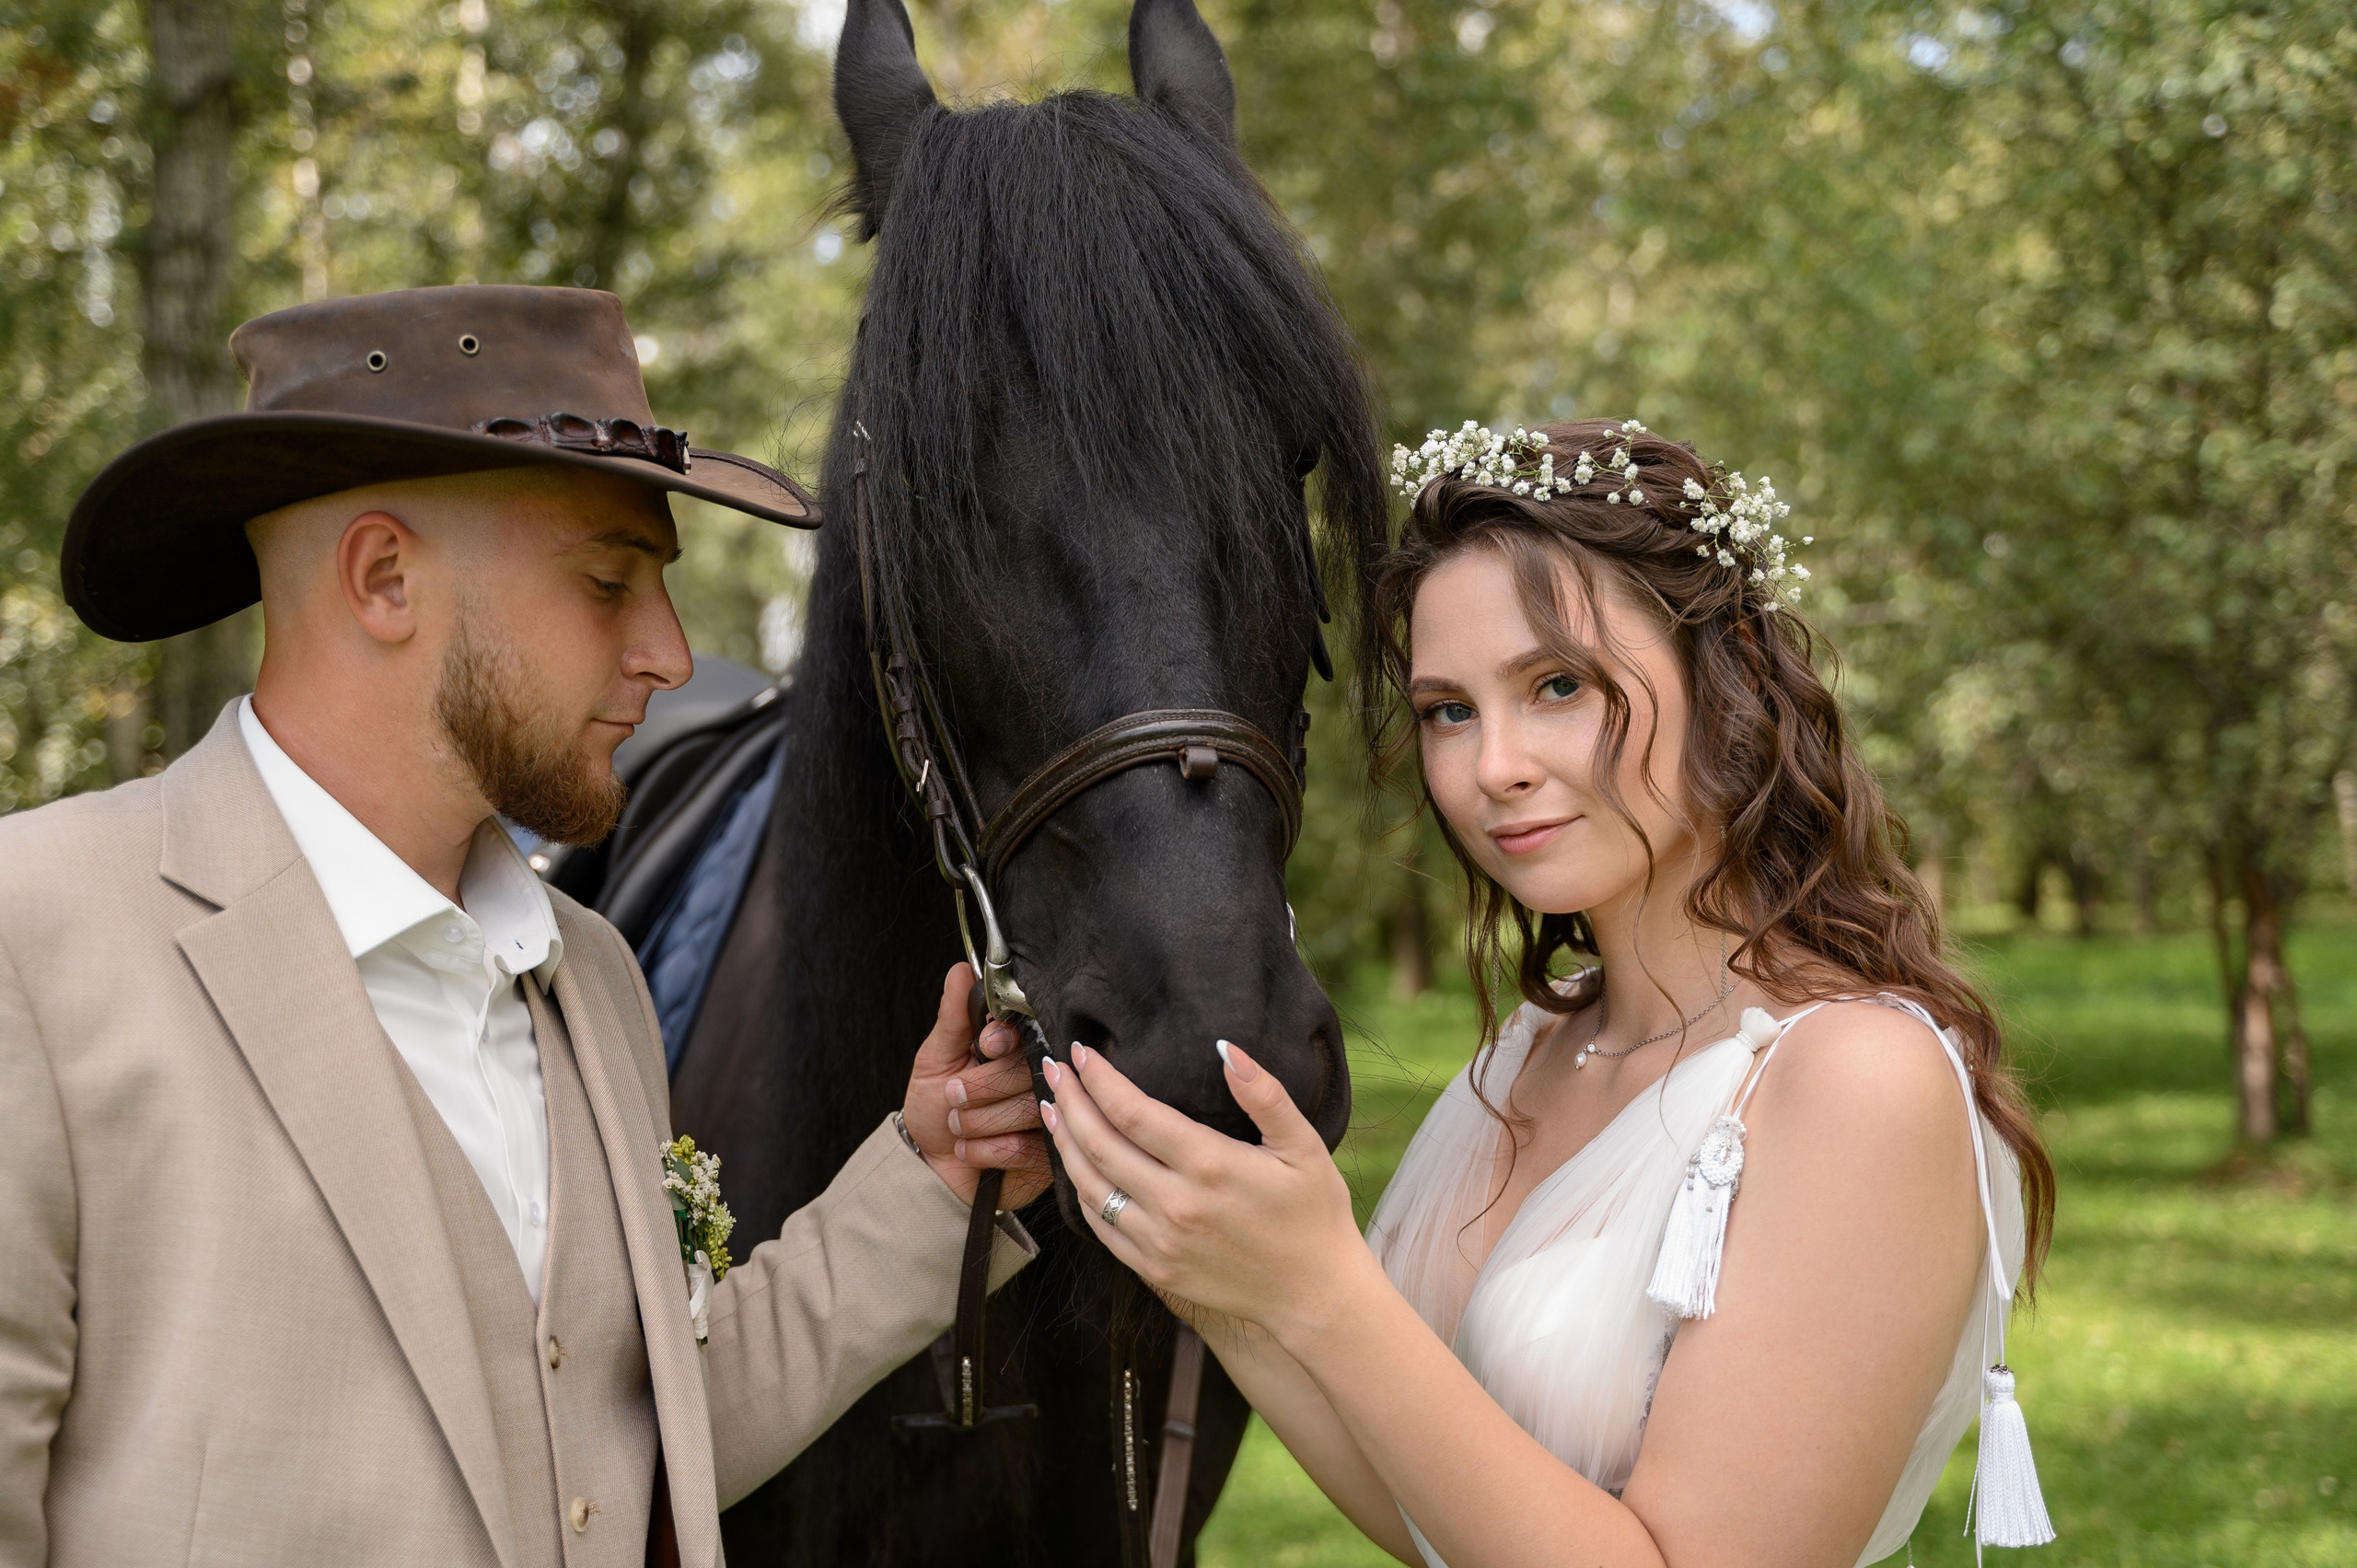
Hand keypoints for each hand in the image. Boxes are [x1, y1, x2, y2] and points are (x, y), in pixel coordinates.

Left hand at [901, 964, 1051, 1208]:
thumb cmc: (933, 1106)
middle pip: (1025, 1072)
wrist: (930, 1164)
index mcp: (1015, 1047)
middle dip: (979, 1089)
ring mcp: (1047, 1116)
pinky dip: (984, 1151)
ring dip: (977, 1123)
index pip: (1026, 1031)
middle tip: (953, 1097)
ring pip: (1025, 1110)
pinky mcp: (1048, 1155)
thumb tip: (961, 970)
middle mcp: (1037, 1077)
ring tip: (958, 1126)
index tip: (983, 1047)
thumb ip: (953, 1017)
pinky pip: (1023, 1147)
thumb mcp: (935, 1058)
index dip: (1002, 1040)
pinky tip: (969, 1150)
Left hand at [1041, 1038, 1368, 1340]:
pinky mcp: (1153, 1268)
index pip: (1131, 1112)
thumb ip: (1264, 1094)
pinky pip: (1100, 1225)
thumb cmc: (1313, 1214)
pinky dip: (1080, 1190)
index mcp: (1208, 1165)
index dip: (1098, 1079)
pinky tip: (1075, 1165)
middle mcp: (1175, 1204)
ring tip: (1052, 1108)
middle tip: (1052, 1068)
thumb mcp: (1304, 1146)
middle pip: (1099, 1144)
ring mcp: (1159, 1241)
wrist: (1313, 1294)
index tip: (1080, 1051)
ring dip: (1064, 1143)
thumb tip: (1226, 1047)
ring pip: (1090, 1185)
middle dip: (1070, 1100)